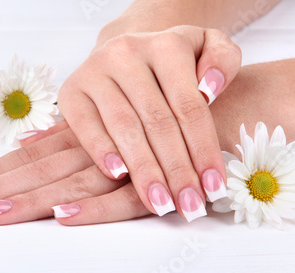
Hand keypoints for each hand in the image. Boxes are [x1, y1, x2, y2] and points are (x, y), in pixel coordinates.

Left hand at [0, 121, 150, 225]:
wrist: (218, 109)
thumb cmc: (162, 115)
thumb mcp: (112, 122)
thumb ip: (73, 132)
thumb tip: (32, 138)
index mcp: (85, 133)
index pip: (34, 155)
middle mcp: (97, 146)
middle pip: (43, 172)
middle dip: (1, 191)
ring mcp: (125, 164)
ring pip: (73, 185)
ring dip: (33, 202)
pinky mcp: (155, 182)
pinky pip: (124, 199)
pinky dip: (95, 209)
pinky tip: (65, 218)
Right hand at [58, 25, 240, 220]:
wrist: (128, 54)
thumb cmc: (172, 63)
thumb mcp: (207, 48)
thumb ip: (223, 60)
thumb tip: (209, 88)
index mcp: (167, 45)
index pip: (190, 106)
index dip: (204, 149)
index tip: (215, 187)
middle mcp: (127, 53)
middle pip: (158, 122)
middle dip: (176, 170)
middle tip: (189, 207)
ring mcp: (95, 71)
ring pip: (125, 128)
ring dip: (144, 171)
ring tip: (161, 204)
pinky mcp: (71, 91)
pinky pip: (85, 126)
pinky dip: (102, 151)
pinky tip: (119, 176)